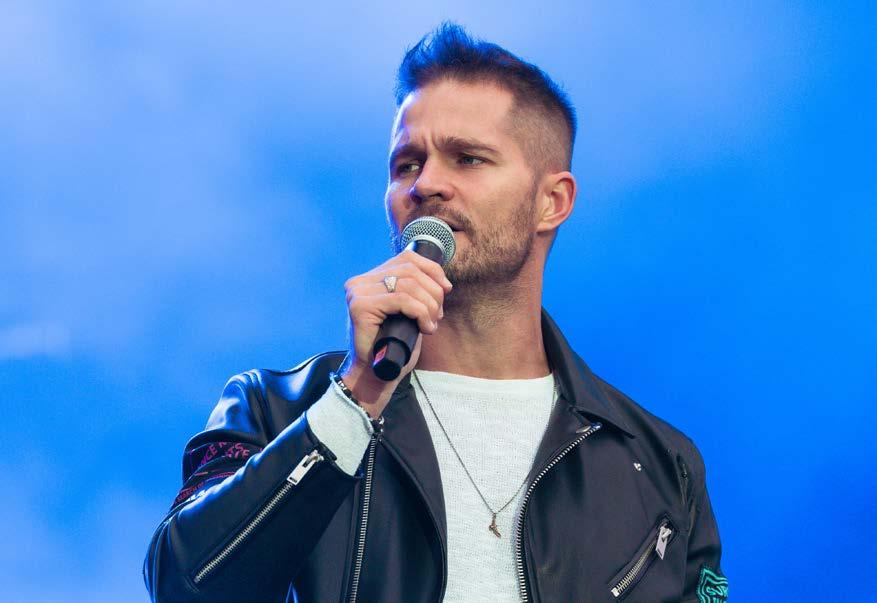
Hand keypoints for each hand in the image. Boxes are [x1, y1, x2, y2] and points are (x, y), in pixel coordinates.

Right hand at [338, 249, 452, 417]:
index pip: (407, 258)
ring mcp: (358, 293)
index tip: (446, 289)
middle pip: (410, 270)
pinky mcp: (360, 307)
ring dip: (429, 305)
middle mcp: (360, 282)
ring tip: (431, 323)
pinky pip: (402, 300)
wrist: (374, 374)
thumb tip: (442, 282)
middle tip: (437, 314)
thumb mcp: (408, 312)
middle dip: (433, 291)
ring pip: (409, 285)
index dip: (433, 270)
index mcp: (370, 278)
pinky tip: (425, 328)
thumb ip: (414, 292)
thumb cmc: (393, 345)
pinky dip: (421, 313)